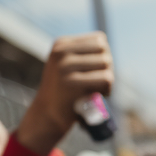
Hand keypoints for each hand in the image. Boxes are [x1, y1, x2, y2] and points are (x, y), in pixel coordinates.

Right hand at [17, 33, 113, 155]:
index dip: (103, 56)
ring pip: (106, 63)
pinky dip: (107, 90)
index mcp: (61, 44)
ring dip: (108, 79)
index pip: (99, 40)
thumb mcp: (66, 65)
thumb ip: (82, 53)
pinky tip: (97, 96)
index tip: (93, 72)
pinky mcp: (72, 82)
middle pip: (105, 51)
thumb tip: (104, 44)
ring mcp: (65, 65)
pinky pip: (106, 78)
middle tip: (97, 83)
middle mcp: (61, 51)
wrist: (47, 115)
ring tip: (96, 90)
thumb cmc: (63, 92)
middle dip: (106, 68)